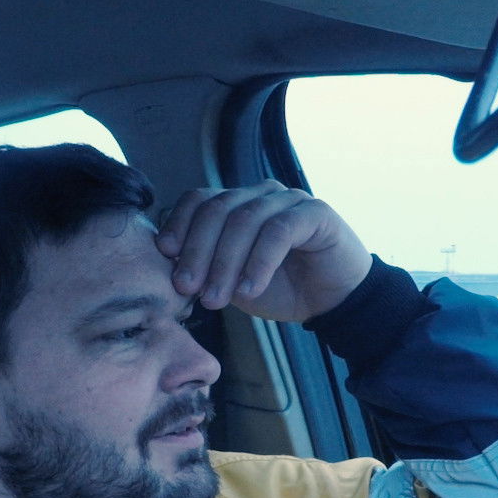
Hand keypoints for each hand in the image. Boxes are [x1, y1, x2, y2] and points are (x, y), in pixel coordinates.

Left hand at [156, 181, 371, 321]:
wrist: (332, 302)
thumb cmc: (281, 289)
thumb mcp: (232, 280)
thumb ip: (206, 267)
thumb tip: (168, 263)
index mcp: (237, 204)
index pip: (199, 200)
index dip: (179, 224)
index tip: (165, 255)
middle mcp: (260, 195)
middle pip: (218, 209)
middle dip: (197, 251)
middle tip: (187, 288)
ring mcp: (288, 199)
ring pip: (245, 221)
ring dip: (225, 263)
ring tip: (216, 300)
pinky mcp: (315, 212)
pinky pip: (278, 232)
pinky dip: (259, 263)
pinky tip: (250, 291)